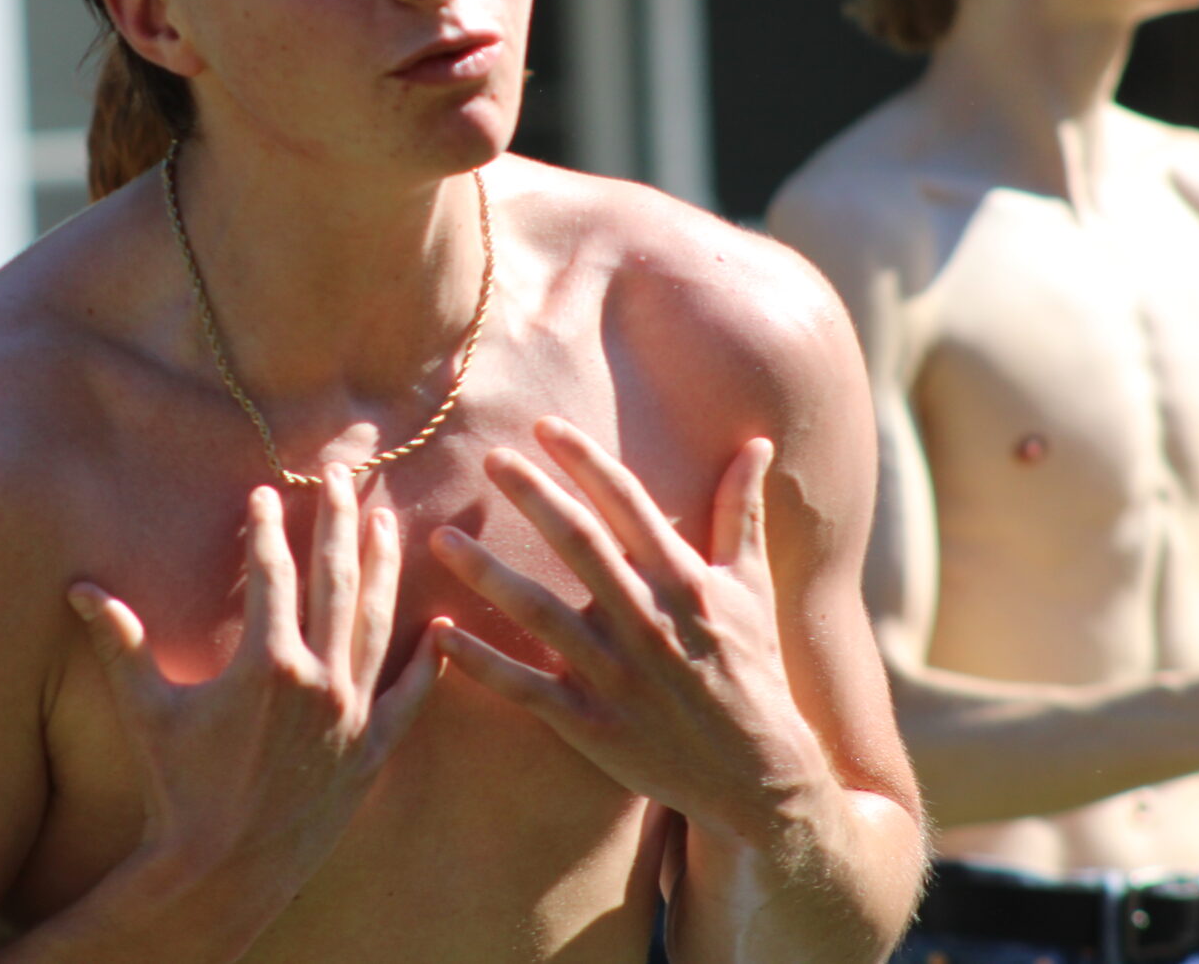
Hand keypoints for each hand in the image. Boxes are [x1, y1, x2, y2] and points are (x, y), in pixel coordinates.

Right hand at [67, 464, 441, 921]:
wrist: (222, 872)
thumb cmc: (177, 790)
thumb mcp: (146, 711)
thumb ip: (119, 643)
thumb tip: (78, 587)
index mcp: (266, 663)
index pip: (274, 573)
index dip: (268, 529)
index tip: (267, 492)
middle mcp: (319, 680)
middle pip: (336, 580)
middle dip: (341, 521)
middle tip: (346, 476)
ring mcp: (352, 716)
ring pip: (376, 624)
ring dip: (384, 569)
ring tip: (389, 523)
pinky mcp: (371, 752)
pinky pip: (408, 698)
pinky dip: (426, 662)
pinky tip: (442, 628)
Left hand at [428, 419, 823, 841]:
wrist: (758, 773)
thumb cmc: (751, 668)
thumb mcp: (751, 587)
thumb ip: (741, 512)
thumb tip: (756, 444)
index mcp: (683, 581)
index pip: (627, 504)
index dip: (585, 460)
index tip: (544, 425)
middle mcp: (647, 621)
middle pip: (579, 544)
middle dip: (533, 496)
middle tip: (490, 458)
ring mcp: (616, 675)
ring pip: (540, 614)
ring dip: (487, 573)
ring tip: (442, 538)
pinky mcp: (592, 724)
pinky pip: (525, 688)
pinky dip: (481, 662)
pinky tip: (440, 632)